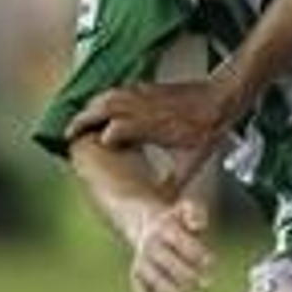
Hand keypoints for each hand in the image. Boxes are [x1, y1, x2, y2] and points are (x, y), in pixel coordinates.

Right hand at [69, 77, 233, 191]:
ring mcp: (145, 94)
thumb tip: (166, 205)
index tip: (88, 147)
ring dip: (91, 106)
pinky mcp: (148, 86)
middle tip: (69, 132)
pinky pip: (120, 89)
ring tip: (80, 118)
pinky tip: (100, 104)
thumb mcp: (193, 162)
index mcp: (153, 127)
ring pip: (109, 95)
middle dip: (84, 119)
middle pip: (103, 108)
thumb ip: (175, 182)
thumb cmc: (208, 131)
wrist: (221, 99)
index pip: (115, 131)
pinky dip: (106, 96)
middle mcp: (145, 109)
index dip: (101, 139)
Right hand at [130, 198, 213, 291]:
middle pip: (166, 261)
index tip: (211, 263)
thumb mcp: (185, 210)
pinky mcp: (138, 274)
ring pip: (154, 278)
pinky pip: (140, 289)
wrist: (143, 222)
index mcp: (164, 228)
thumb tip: (198, 224)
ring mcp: (143, 261)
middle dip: (187, 274)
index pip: (179, 241)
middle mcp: (150, 245)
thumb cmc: (173, 222)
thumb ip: (195, 212)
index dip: (195, 252)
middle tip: (207, 285)